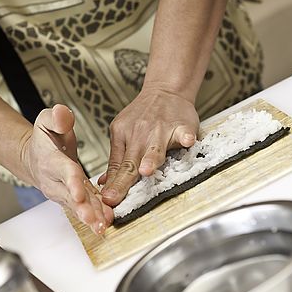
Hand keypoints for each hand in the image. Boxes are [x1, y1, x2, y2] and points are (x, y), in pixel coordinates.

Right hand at [20, 104, 112, 233]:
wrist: (35, 157)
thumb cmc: (44, 138)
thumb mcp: (46, 120)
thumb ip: (56, 117)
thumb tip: (64, 114)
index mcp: (51, 160)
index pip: (64, 172)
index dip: (72, 183)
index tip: (80, 195)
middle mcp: (56, 181)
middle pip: (71, 196)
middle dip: (83, 209)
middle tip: (94, 220)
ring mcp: (64, 192)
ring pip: (78, 206)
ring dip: (90, 218)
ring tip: (102, 227)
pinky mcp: (74, 198)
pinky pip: (84, 208)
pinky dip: (94, 216)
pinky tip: (105, 223)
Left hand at [99, 86, 198, 205]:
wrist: (165, 89)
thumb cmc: (144, 116)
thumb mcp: (123, 133)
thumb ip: (117, 159)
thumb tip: (104, 183)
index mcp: (123, 136)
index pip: (117, 165)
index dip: (113, 184)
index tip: (107, 201)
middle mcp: (139, 133)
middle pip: (130, 162)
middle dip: (123, 181)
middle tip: (114, 196)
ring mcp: (160, 128)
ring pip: (155, 147)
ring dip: (150, 159)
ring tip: (146, 170)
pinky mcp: (181, 125)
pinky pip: (184, 132)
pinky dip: (186, 138)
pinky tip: (187, 142)